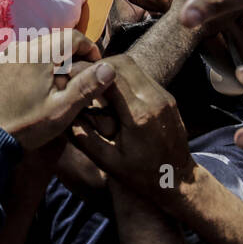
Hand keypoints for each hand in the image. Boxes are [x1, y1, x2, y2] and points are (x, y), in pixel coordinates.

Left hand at [0, 29, 116, 148]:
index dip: (90, 49)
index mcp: (38, 54)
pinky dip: (43, 63)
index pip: (73, 37)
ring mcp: (10, 54)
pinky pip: (30, 54)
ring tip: (67, 83)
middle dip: (75, 54)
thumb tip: (110, 68)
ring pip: (44, 45)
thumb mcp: (62, 109)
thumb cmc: (27, 125)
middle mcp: (22, 47)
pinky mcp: (3, 64)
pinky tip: (47, 85)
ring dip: (59, 58)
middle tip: (85, 77)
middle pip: (58, 38)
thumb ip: (87, 86)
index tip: (97, 68)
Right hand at [67, 54, 195, 202]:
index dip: (87, 71)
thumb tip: (64, 115)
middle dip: (97, 65)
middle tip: (80, 74)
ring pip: (134, 66)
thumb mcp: (107, 162)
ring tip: (92, 81)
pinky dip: (123, 77)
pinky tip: (110, 90)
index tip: (70, 74)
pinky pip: (142, 77)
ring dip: (110, 69)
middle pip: (123, 63)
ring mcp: (164, 97)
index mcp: (138, 115)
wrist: (177, 180)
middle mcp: (154, 100)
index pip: (110, 77)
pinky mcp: (167, 98)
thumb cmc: (141, 176)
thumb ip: (84, 138)